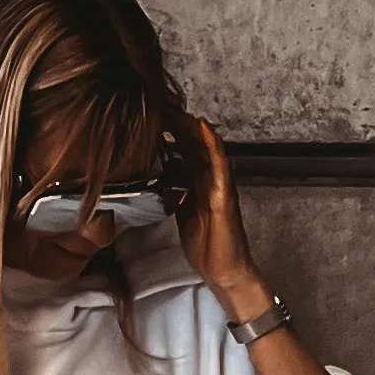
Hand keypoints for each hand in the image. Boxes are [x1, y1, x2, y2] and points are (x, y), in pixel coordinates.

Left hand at [169, 113, 265, 316]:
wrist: (223, 270)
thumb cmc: (206, 245)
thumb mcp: (182, 213)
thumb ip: (174, 193)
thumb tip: (159, 179)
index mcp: (198, 183)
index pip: (182, 150)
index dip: (168, 133)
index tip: (151, 117)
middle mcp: (210, 178)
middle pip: (193, 144)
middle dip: (177, 124)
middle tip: (158, 104)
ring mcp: (219, 184)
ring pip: (206, 147)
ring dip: (192, 126)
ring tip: (177, 107)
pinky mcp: (223, 195)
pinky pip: (218, 164)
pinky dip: (211, 144)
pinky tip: (202, 128)